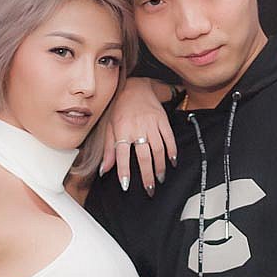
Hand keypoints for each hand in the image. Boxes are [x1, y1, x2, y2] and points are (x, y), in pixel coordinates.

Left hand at [99, 77, 177, 196]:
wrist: (136, 87)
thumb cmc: (120, 108)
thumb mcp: (109, 127)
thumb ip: (108, 149)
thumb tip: (104, 169)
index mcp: (122, 130)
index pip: (122, 155)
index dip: (124, 171)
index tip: (126, 185)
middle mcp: (137, 128)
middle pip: (144, 156)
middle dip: (147, 175)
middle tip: (149, 189)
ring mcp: (151, 124)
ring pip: (158, 150)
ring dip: (160, 166)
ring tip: (160, 178)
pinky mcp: (163, 120)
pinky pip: (169, 138)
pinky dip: (172, 151)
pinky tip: (172, 161)